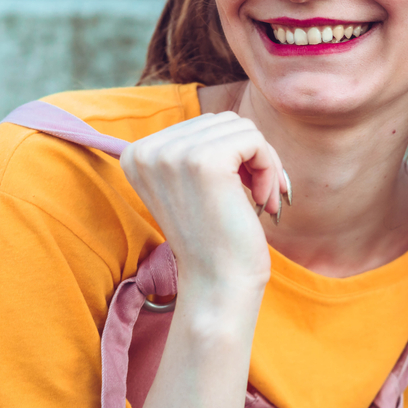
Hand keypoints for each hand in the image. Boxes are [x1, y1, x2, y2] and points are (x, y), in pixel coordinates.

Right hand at [120, 112, 288, 293]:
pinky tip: (263, 201)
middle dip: (250, 156)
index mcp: (137, 154)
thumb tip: (231, 120)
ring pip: (242, 128)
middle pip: (222, 122)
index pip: (202, 124)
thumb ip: (195, 149)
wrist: (217, 286)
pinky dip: (270, 167)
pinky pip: (255, 139)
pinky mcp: (205, 160)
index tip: (241, 189)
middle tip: (258, 195)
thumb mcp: (191, 186)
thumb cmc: (214, 240)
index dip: (232, 154)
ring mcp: (174, 153)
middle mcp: (147, 149)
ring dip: (264, 163)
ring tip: (261, 199)